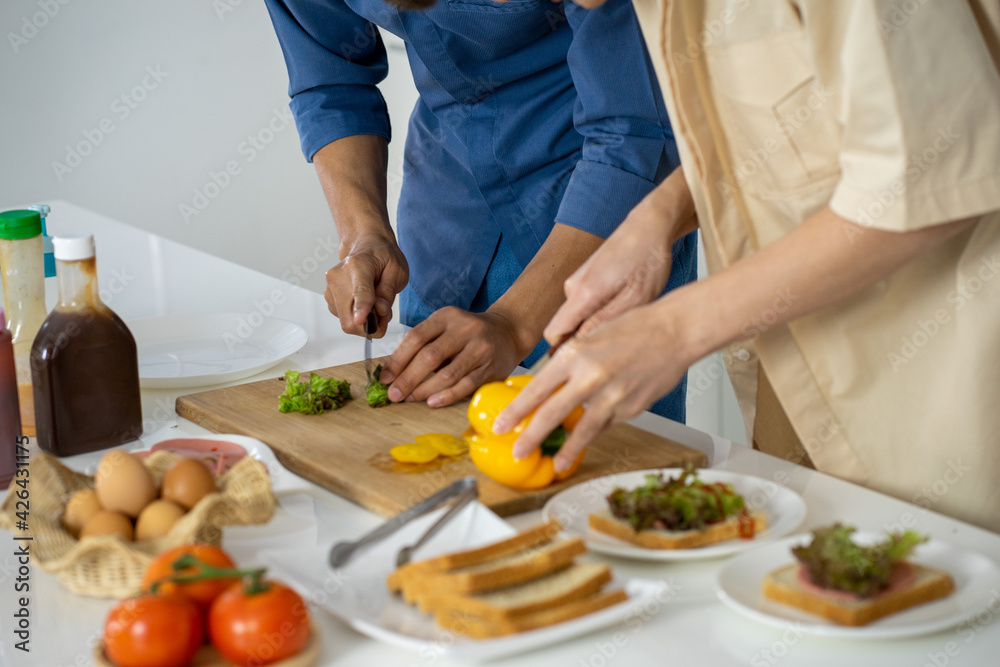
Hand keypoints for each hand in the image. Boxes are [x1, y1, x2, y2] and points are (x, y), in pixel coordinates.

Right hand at [324, 235, 407, 336]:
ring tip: (375, 302)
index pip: (360, 291)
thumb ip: (389, 291)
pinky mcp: (329, 298)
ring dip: (365, 320)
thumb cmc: (382, 256)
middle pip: (349, 316)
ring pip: (347, 321)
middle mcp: (338, 276)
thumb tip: (380, 311)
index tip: (362, 320)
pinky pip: (344, 318)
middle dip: (370, 324)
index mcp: (358, 265)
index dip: (362, 308)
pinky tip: (364, 303)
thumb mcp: (397, 270)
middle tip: (384, 315)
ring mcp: (330, 288)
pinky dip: (357, 317)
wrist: (366, 245)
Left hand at [379, 307, 526, 406]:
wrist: (508, 332)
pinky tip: (432, 402)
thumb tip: (394, 372)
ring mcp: (480, 349)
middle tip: (394, 394)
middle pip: (430, 356)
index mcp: (447, 316)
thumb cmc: (468, 333)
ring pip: (448, 374)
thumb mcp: (446, 327)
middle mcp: (465, 330)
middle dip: (408, 378)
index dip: (398, 360)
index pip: (416, 337)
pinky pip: (465, 385)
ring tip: (410, 398)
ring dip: (425, 389)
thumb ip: (424, 344)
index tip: (385, 377)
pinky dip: (446, 396)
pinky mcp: (491, 368)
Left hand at [493, 301, 691, 471]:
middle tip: (517, 451)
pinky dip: (595, 433)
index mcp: (575, 355)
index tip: (502, 425)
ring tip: (555, 464)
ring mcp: (612, 397)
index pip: (536, 389)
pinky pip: (606, 425)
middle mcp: (590, 377)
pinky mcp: (631, 409)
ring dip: (566, 451)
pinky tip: (587, 441)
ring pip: (582, 431)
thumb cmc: (634, 328)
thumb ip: (570, 362)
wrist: (674, 332)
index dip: (517, 411)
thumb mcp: (590, 337)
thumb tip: (550, 384)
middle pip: (552, 414)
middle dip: (531, 437)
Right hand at [544, 175, 688, 345]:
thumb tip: (582, 345)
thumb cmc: (647, 260)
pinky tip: (622, 305)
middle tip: (616, 341)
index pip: (554, 334)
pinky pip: (583, 305)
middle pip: (565, 327)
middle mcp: (572, 287)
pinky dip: (598, 311)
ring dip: (594, 324)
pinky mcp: (583, 278)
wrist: (649, 227)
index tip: (584, 361)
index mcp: (582, 294)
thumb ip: (604, 323)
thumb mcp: (634, 299)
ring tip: (625, 318)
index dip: (564, 352)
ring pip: (576, 317)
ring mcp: (576, 281)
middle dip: (585, 339)